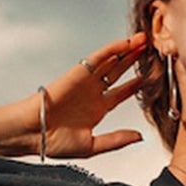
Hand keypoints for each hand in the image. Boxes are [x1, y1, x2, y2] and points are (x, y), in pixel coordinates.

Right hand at [35, 31, 148, 158]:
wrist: (32, 134)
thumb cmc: (54, 142)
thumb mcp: (92, 146)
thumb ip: (116, 140)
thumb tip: (139, 136)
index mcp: (97, 109)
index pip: (122, 92)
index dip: (138, 84)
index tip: (153, 75)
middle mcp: (93, 93)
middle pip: (118, 72)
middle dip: (134, 60)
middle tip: (152, 49)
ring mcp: (86, 82)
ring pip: (110, 62)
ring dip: (126, 50)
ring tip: (143, 39)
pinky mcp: (77, 74)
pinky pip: (97, 58)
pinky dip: (111, 50)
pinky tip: (125, 43)